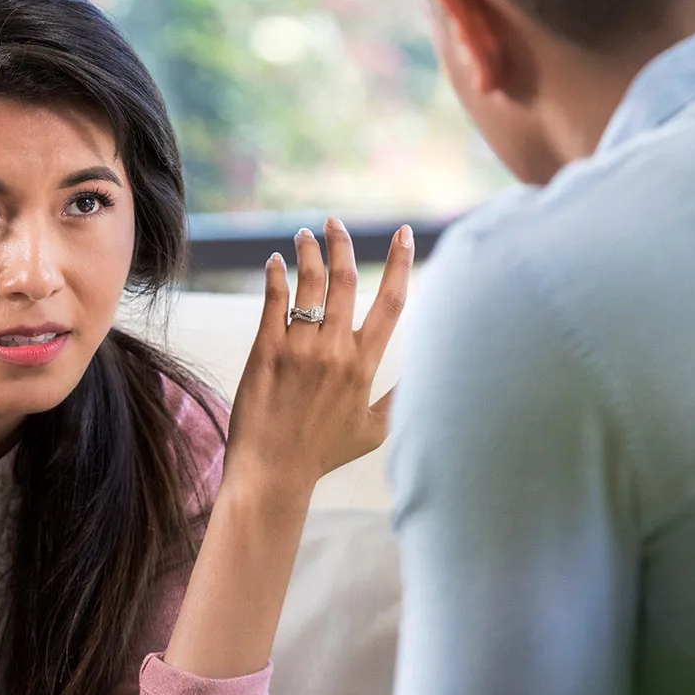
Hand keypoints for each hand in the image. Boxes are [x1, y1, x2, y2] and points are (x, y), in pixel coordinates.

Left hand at [226, 219, 413, 495]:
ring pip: (308, 284)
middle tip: (333, 222)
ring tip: (304, 235)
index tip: (402, 233)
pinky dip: (275, 276)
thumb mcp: (374, 431)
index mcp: (365, 366)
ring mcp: (299, 349)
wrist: (274, 471)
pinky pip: (274, 301)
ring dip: (307, 252)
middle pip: (345, 280)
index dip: (400, 262)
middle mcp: (335, 350)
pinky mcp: (266, 350)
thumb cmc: (324, 454)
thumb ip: (399, 399)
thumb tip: (428, 379)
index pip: (392, 302)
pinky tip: (274, 262)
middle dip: (341, 243)